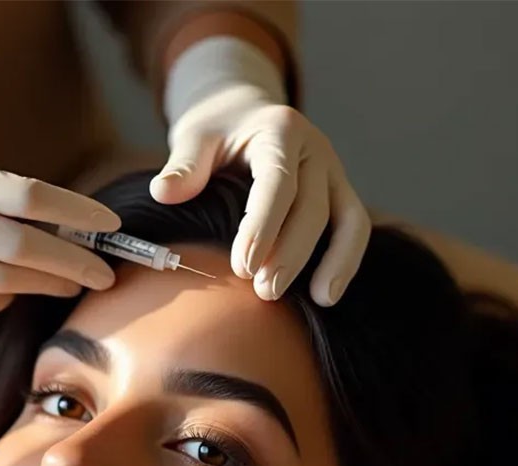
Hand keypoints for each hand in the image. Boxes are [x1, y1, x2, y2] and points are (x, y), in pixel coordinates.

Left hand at [150, 37, 369, 306]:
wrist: (245, 113)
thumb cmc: (218, 131)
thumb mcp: (196, 136)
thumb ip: (184, 165)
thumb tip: (163, 193)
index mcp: (280, 130)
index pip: (277, 181)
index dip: (262, 225)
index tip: (243, 266)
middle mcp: (314, 150)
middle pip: (312, 207)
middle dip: (289, 253)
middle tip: (264, 292)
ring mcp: (332, 173)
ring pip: (345, 219)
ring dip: (328, 262)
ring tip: (309, 299)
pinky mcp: (339, 194)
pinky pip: (353, 228)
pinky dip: (345, 261)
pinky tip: (327, 296)